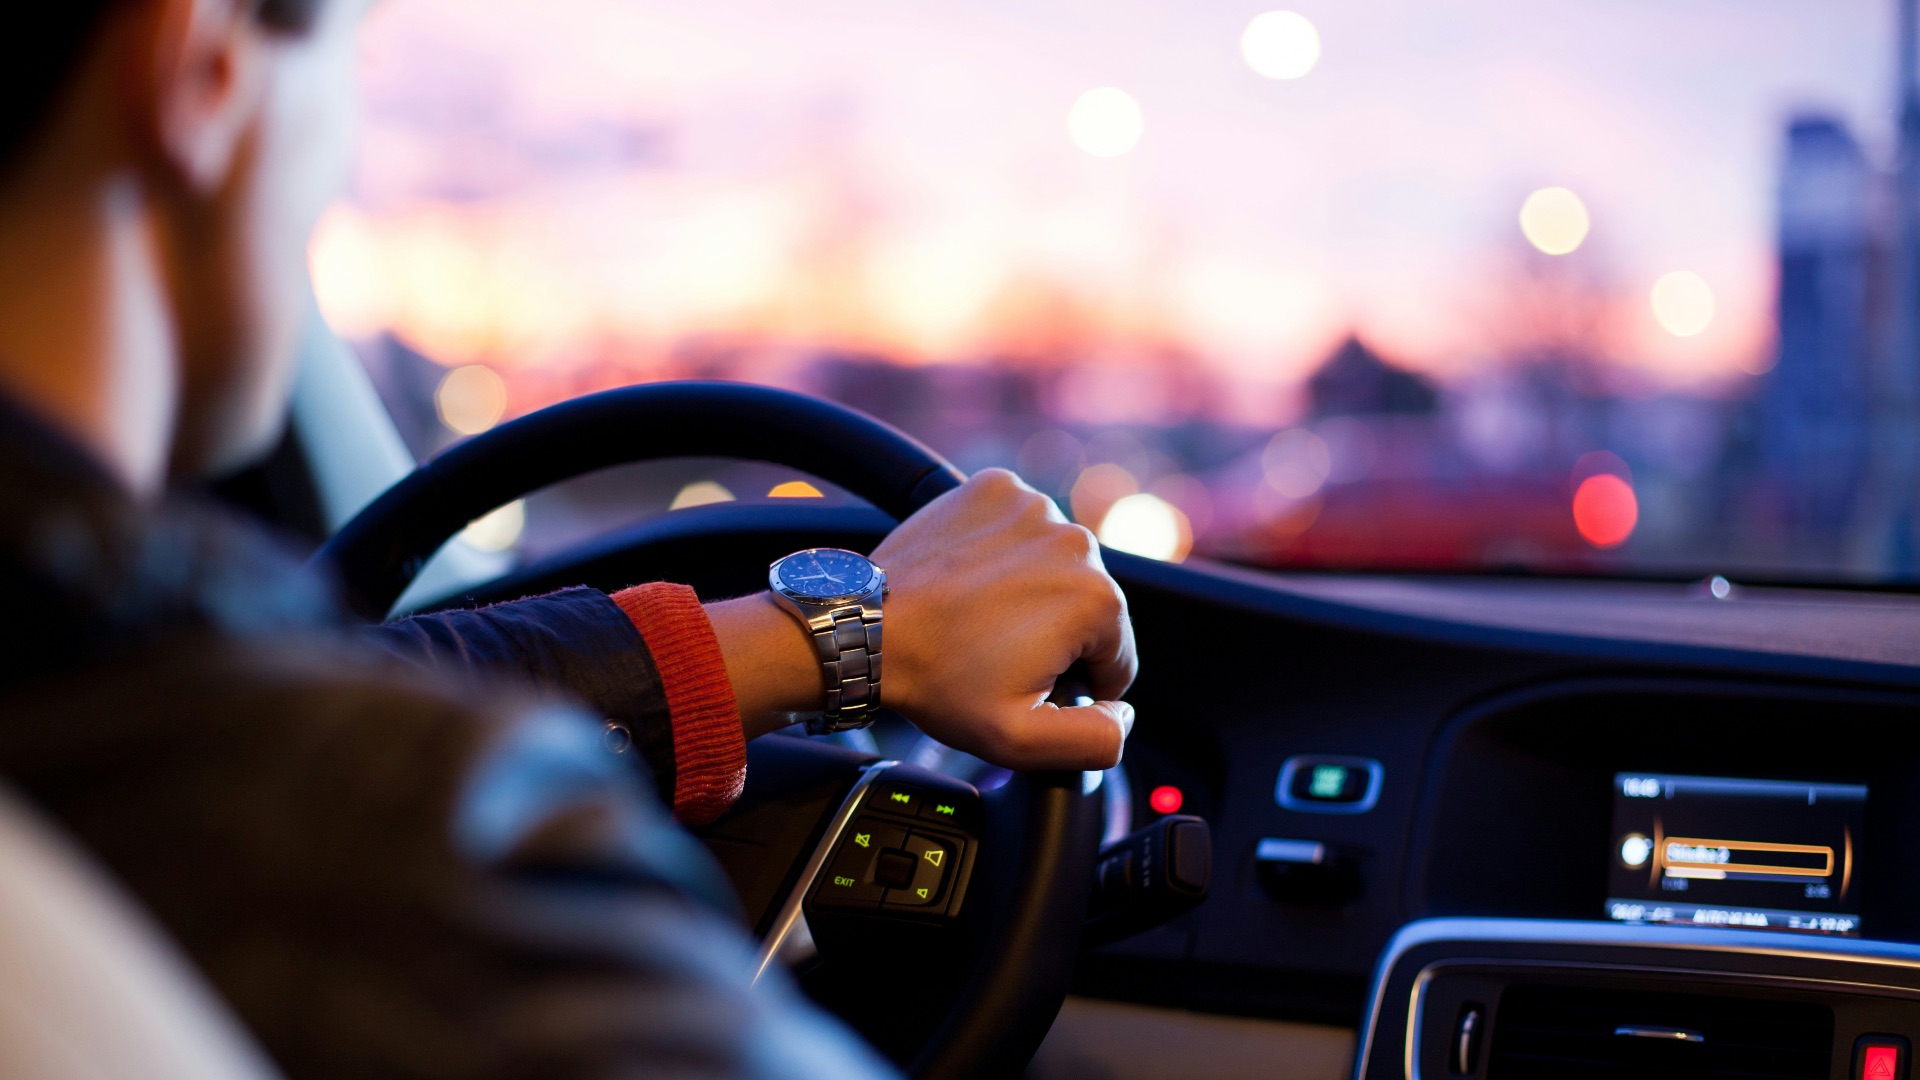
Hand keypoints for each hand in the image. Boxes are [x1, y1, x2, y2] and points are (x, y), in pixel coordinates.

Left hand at [708, 469, 1136, 769]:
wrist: (867, 628)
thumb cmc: (938, 681)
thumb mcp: (1022, 741)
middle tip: (996, 653)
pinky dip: (1005, 550)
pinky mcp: (996, 487)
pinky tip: (972, 579)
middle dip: (1055, 634)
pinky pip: (1021, 526)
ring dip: (1032, 590)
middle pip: (1089, 605)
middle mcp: (1076, 541)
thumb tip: (1125, 713)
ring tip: (980, 616)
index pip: (1117, 657)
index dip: (1076, 683)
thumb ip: (1096, 739)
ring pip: (1056, 564)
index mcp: (1097, 600)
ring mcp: (1034, 506)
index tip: (1026, 682)